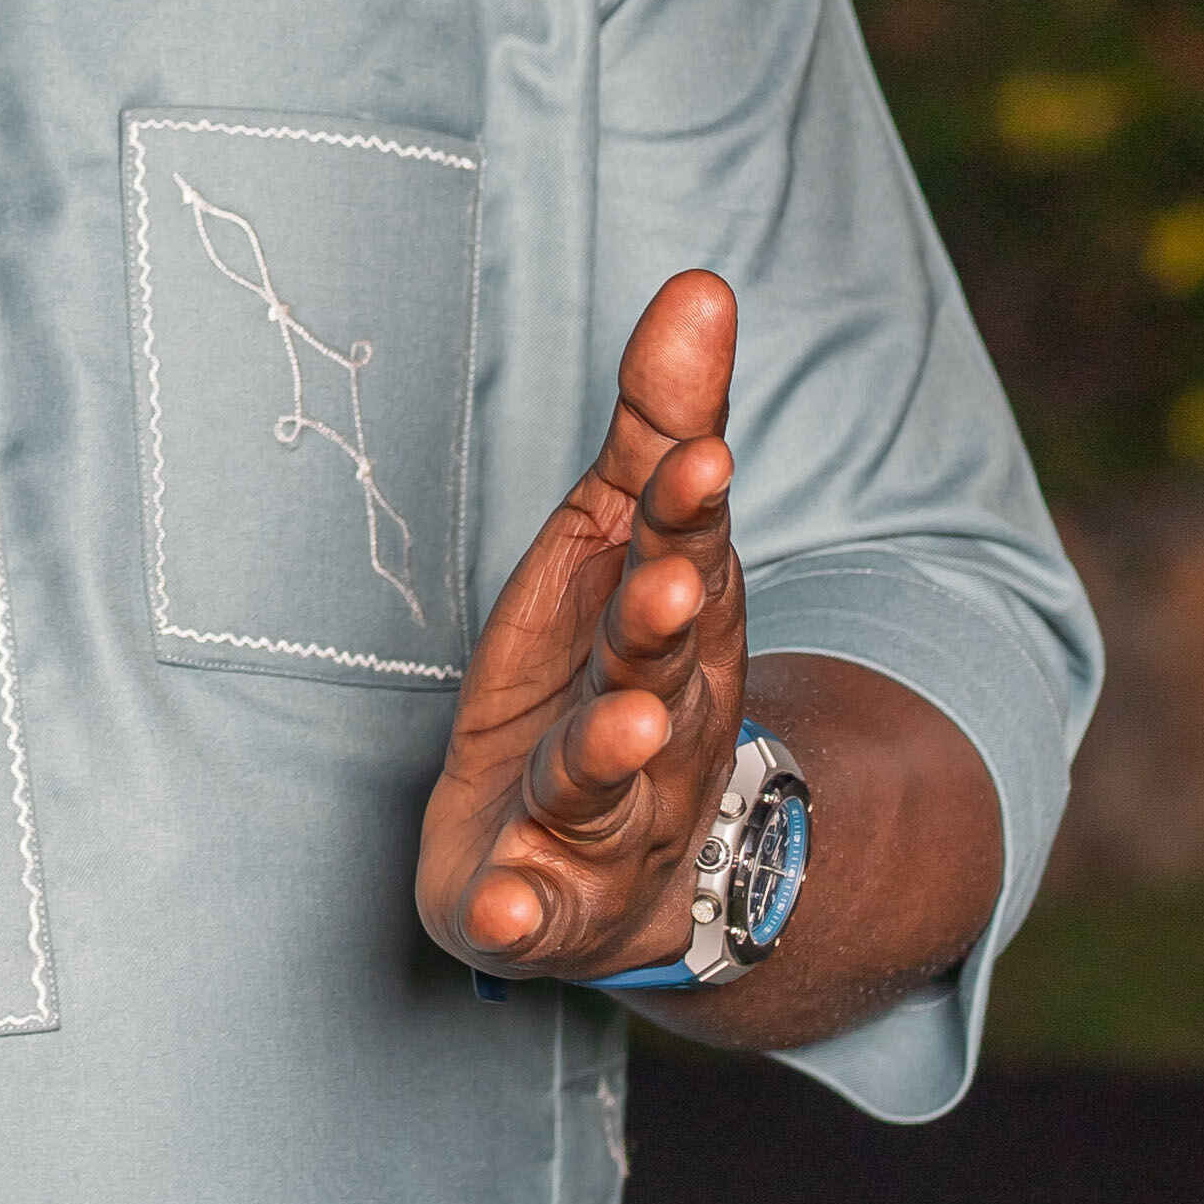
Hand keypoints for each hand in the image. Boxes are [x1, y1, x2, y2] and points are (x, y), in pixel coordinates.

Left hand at [416, 270, 748, 977]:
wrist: (617, 871)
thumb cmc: (606, 671)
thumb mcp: (622, 542)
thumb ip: (657, 427)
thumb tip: (702, 285)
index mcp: (671, 624)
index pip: (685, 555)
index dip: (688, 511)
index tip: (698, 458)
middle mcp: (655, 721)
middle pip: (661, 671)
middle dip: (665, 631)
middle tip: (668, 587)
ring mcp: (604, 821)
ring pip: (607, 789)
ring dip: (610, 759)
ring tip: (615, 733)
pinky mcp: (544, 902)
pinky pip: (534, 918)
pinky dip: (522, 918)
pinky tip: (501, 914)